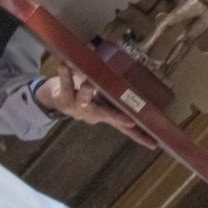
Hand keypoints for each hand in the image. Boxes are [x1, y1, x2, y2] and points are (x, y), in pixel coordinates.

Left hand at [38, 63, 157, 148]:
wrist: (53, 100)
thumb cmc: (84, 97)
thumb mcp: (101, 98)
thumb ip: (116, 93)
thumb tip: (144, 77)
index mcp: (105, 115)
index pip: (125, 128)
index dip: (139, 135)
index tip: (154, 142)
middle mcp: (91, 114)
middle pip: (106, 116)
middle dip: (118, 118)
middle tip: (129, 121)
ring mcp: (76, 107)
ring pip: (84, 99)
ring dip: (87, 91)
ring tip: (88, 82)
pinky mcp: (61, 98)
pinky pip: (64, 85)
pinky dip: (65, 74)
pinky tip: (63, 64)